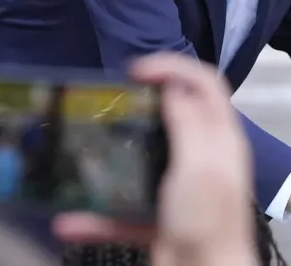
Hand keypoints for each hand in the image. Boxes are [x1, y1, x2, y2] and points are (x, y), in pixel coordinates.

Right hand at [53, 53, 255, 265]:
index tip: (137, 71)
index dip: (175, 68)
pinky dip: (98, 216)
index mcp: (220, 138)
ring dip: (112, 159)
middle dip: (141, 104)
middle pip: (174, 115)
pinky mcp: (159, 219)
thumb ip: (188, 123)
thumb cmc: (208, 223)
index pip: (206, 84)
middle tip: (109, 101)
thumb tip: (174, 86)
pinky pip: (123, 210)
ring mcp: (180, 188)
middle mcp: (203, 158)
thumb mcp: (200, 165)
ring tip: (84, 148)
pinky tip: (70, 220)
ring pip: (143, 161)